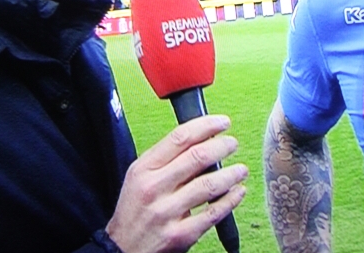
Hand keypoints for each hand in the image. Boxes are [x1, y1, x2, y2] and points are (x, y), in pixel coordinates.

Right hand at [105, 115, 247, 252]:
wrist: (122, 249)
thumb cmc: (135, 210)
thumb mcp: (140, 178)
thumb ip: (166, 159)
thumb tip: (202, 140)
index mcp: (144, 169)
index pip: (179, 138)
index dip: (206, 126)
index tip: (223, 123)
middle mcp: (154, 188)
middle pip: (197, 157)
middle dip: (222, 147)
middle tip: (233, 144)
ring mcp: (167, 212)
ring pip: (208, 185)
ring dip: (231, 174)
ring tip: (241, 169)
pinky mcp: (180, 235)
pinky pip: (212, 213)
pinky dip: (231, 200)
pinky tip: (238, 192)